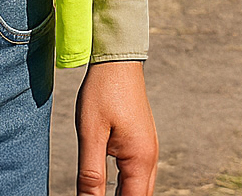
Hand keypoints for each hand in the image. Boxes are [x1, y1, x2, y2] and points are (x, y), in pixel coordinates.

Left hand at [75, 60, 157, 195]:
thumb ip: (90, 174)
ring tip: (99, 195)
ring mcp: (147, 150)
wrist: (117, 59)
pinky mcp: (141, 142)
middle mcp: (150, 158)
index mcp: (140, 159)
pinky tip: (108, 189)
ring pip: (139, 188)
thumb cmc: (103, 91)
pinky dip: (125, 186)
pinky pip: (136, 175)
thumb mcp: (91, 134)